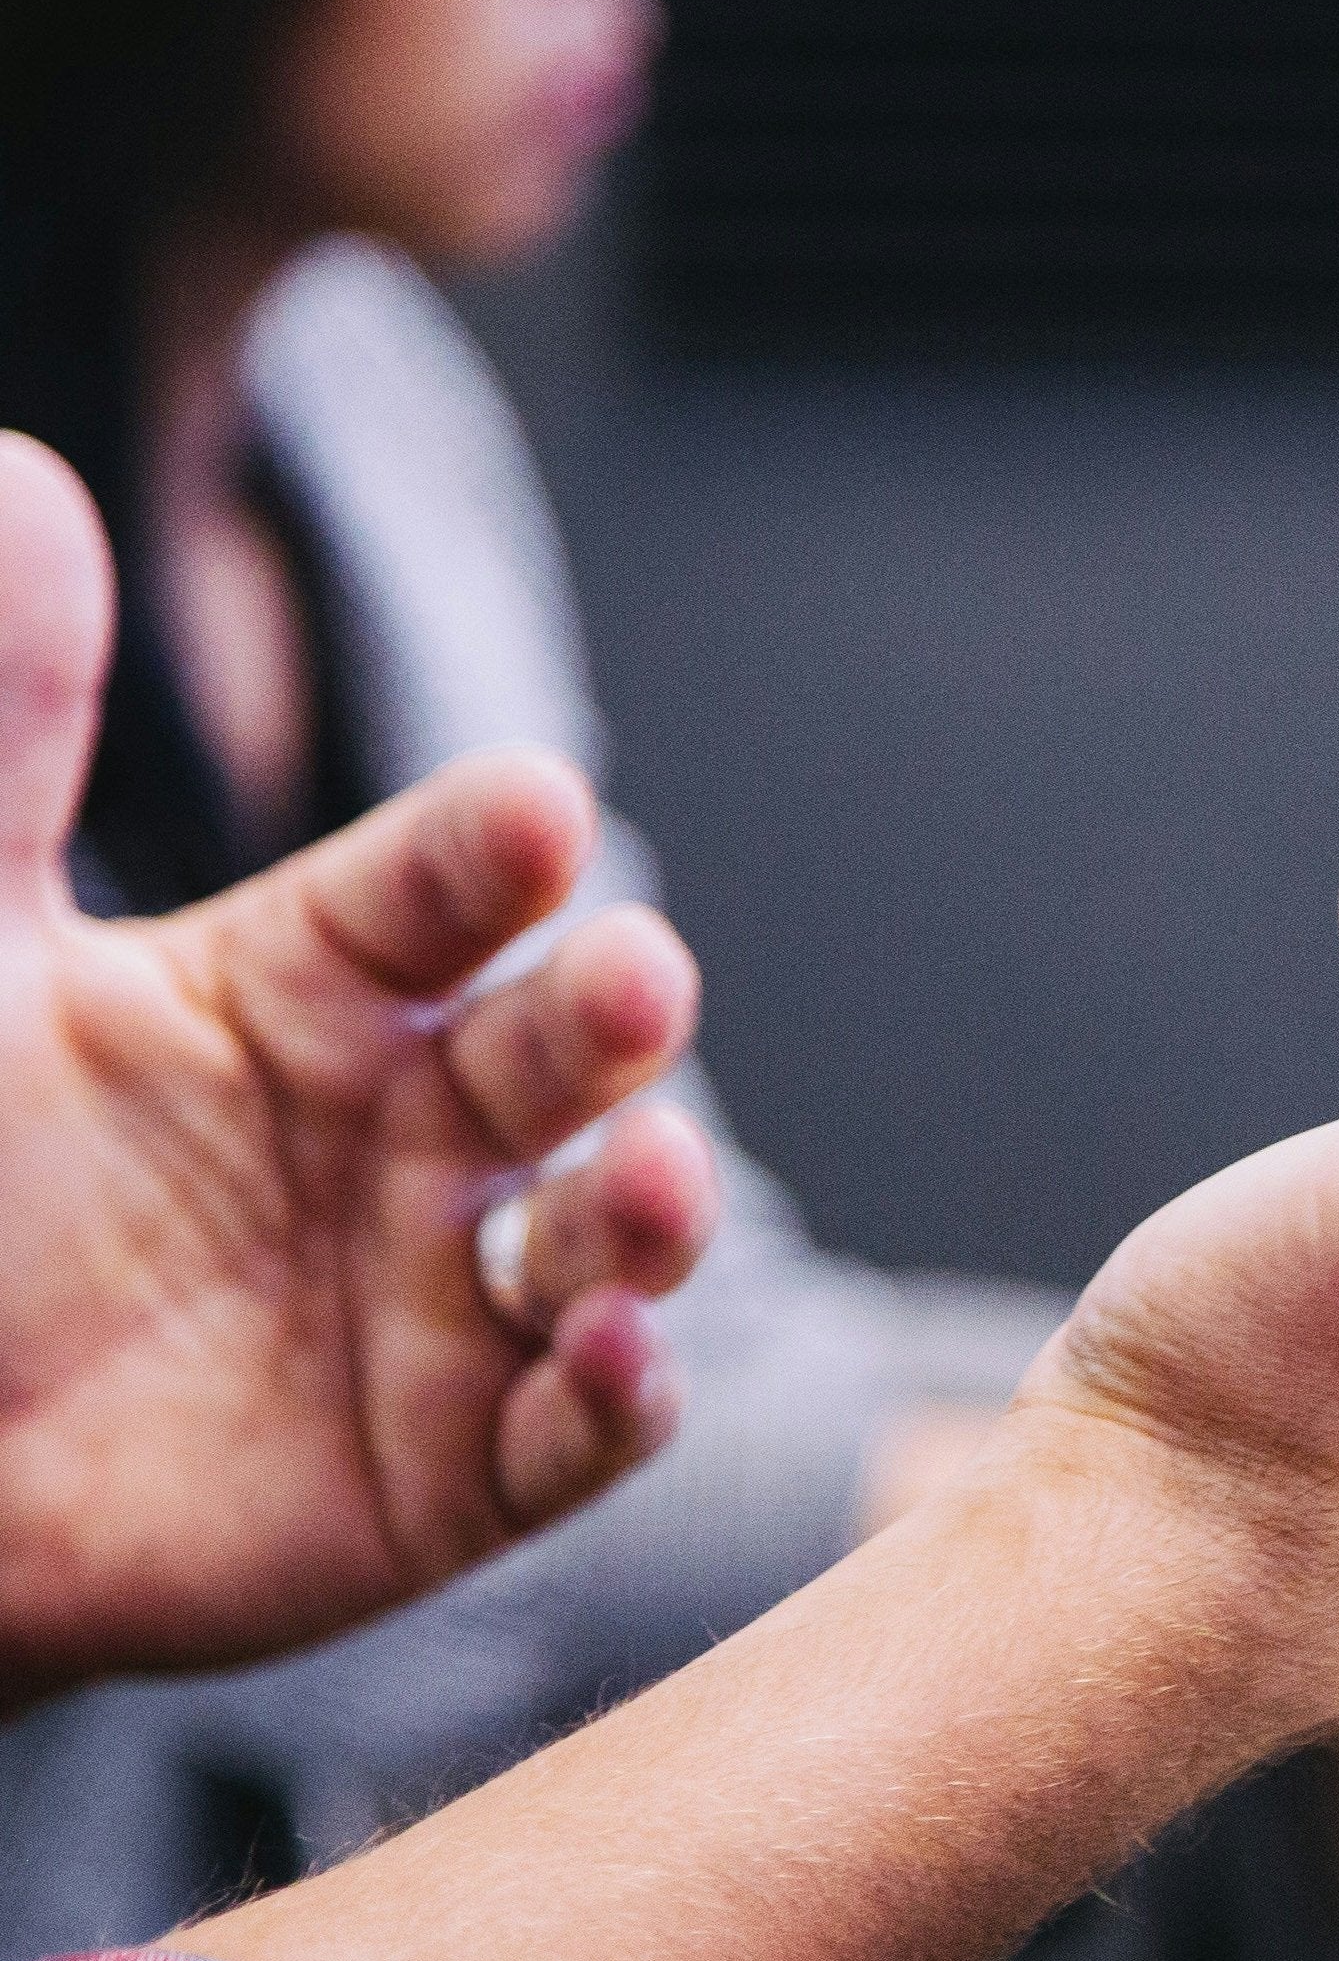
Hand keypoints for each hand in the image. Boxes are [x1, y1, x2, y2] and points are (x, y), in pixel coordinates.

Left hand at [0, 432, 717, 1704]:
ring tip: (649, 1181)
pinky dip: (616, 1402)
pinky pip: (568, 1437)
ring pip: (601, 1241)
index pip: (439, 893)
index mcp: (308, 987)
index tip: (537, 812)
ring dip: (653, 1211)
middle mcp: (407, 1133)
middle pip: (559, 1055)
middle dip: (615, 1018)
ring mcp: (441, 1304)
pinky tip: (616, 1359)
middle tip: (638, 978)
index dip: (495, 855)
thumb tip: (28, 486)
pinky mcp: (451, 1474)